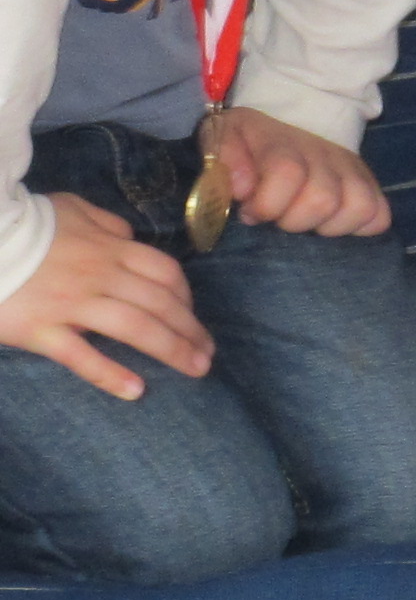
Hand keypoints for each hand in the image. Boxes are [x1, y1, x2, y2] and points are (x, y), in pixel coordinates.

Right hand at [0, 196, 212, 398]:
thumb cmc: (23, 224)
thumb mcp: (73, 209)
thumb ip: (106, 223)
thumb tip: (129, 236)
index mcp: (110, 248)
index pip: (165, 272)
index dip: (187, 297)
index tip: (193, 316)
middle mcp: (100, 275)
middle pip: (161, 303)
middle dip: (191, 330)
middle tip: (208, 353)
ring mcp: (72, 303)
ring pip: (135, 327)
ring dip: (172, 350)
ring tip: (195, 369)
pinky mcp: (40, 329)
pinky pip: (81, 355)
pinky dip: (110, 374)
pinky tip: (136, 391)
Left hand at [214, 108, 390, 237]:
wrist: (296, 113)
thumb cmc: (253, 136)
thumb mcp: (225, 137)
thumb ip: (226, 159)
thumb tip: (241, 189)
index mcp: (283, 145)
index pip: (287, 173)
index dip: (266, 203)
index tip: (251, 211)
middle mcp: (325, 156)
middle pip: (322, 199)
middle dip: (293, 221)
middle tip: (279, 217)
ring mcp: (352, 171)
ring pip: (358, 208)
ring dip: (329, 226)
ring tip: (309, 223)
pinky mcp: (370, 185)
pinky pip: (380, 216)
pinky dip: (361, 227)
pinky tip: (335, 223)